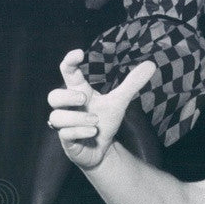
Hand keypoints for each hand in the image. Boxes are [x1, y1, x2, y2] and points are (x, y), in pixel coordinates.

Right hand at [47, 49, 155, 170]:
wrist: (102, 149)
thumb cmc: (105, 121)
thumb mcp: (119, 101)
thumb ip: (132, 84)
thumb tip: (151, 64)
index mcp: (78, 92)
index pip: (68, 73)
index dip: (69, 62)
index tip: (79, 53)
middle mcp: (68, 107)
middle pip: (53, 96)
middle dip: (67, 96)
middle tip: (84, 98)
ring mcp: (65, 124)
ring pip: (57, 117)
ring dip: (77, 118)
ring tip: (95, 121)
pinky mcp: (67, 140)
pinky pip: (65, 134)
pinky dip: (80, 131)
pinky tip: (93, 132)